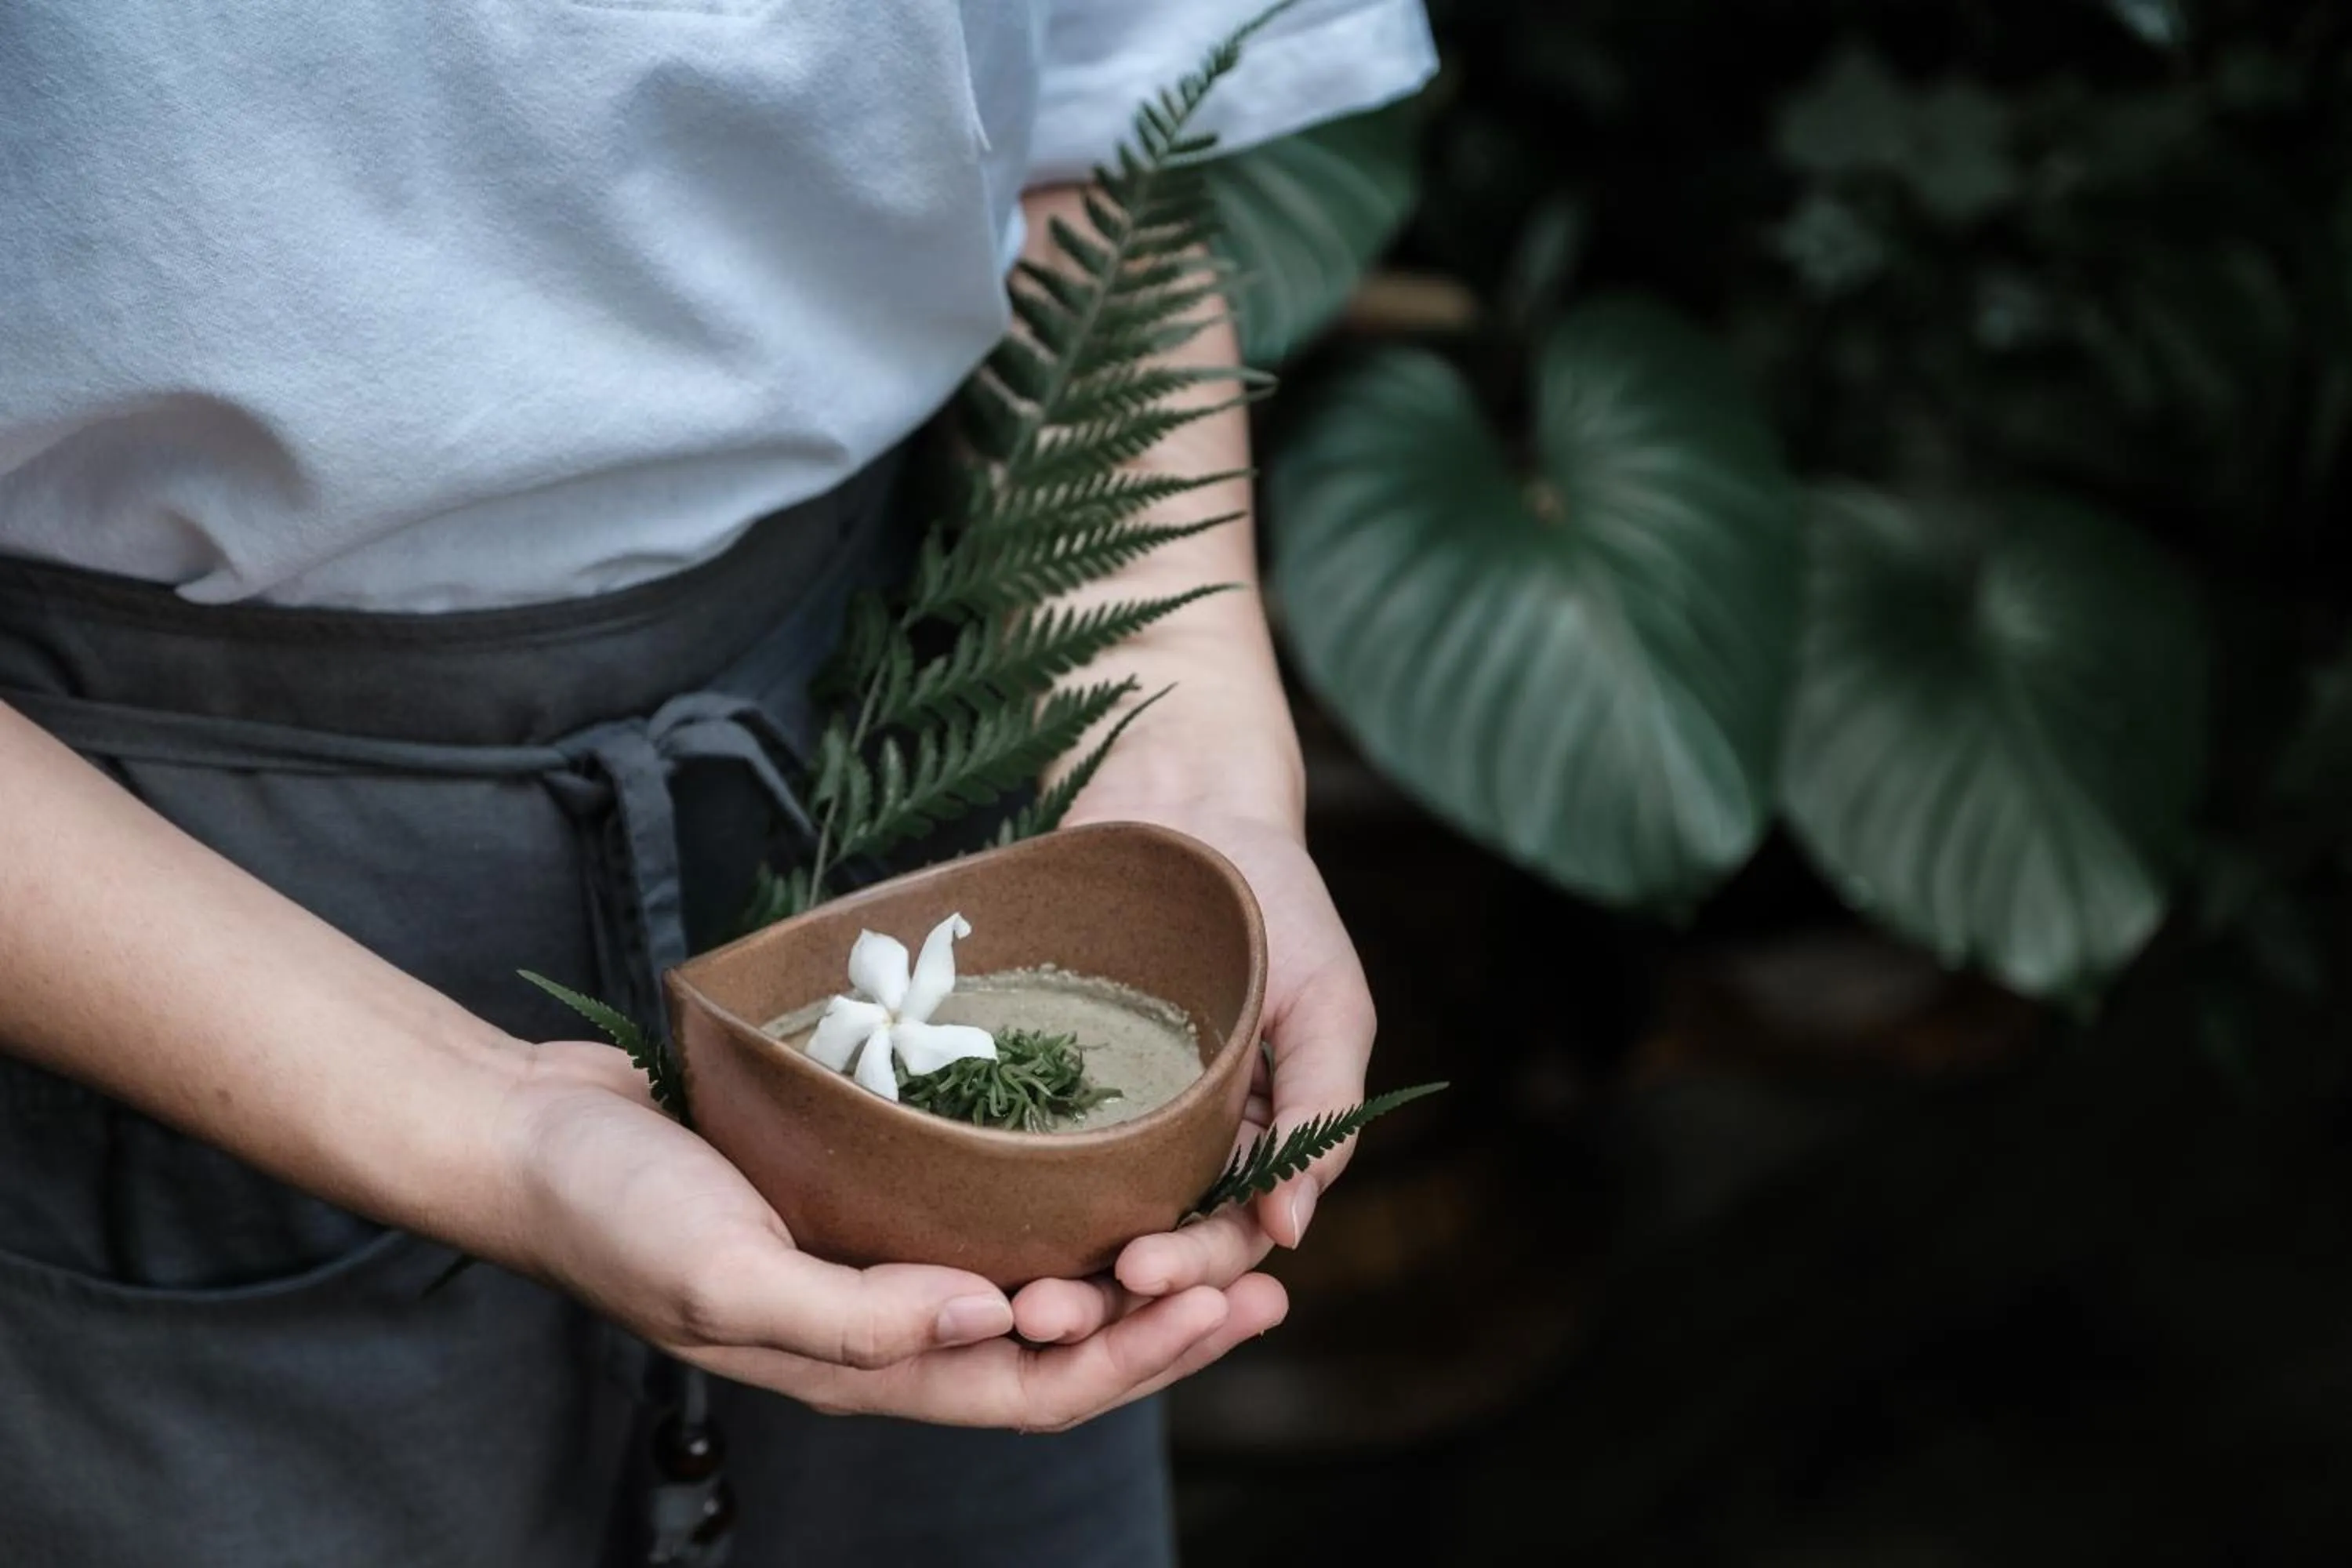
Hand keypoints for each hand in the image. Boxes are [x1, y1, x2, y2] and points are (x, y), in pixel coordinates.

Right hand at [494, 1042, 1286, 1429]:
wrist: (532, 1132)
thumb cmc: (613, 1209)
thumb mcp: (724, 1274)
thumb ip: (850, 1318)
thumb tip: (991, 1325)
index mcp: (863, 1365)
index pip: (1034, 1388)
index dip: (1137, 1360)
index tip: (1228, 1306)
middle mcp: (886, 1326)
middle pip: (1055, 1350)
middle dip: (1164, 1328)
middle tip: (1266, 1279)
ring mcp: (875, 1263)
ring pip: (1031, 1288)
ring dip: (1126, 1272)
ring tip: (1212, 1231)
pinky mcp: (862, 1196)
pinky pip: (984, 1220)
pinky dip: (1055, 1210)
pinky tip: (1097, 1168)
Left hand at [1010, 799, 1374, 1344]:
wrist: (1180, 802)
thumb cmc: (1270, 896)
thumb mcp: (1327, 997)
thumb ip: (1323, 1107)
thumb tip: (1292, 1229)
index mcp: (1254, 1143)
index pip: (1228, 1237)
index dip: (1192, 1271)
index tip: (1142, 1276)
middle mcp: (1181, 1146)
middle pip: (1147, 1249)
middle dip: (1105, 1296)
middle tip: (1047, 1317)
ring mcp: (1112, 1118)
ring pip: (1083, 1221)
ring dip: (1050, 1268)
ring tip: (1003, 1293)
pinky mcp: (1047, 1080)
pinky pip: (1026, 1151)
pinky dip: (1005, 1194)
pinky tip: (960, 1221)